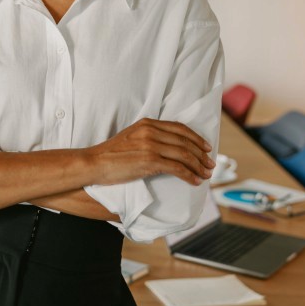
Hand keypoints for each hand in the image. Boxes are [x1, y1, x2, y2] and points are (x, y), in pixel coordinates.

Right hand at [86, 119, 214, 186]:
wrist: (94, 163)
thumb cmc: (109, 154)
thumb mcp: (130, 136)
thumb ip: (148, 136)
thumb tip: (165, 146)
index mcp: (147, 124)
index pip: (179, 128)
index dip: (195, 138)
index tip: (205, 147)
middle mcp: (151, 132)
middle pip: (185, 142)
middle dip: (201, 154)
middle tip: (210, 163)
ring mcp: (151, 146)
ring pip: (184, 155)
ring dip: (198, 166)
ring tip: (206, 173)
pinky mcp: (150, 161)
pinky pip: (177, 168)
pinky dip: (189, 175)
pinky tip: (195, 181)